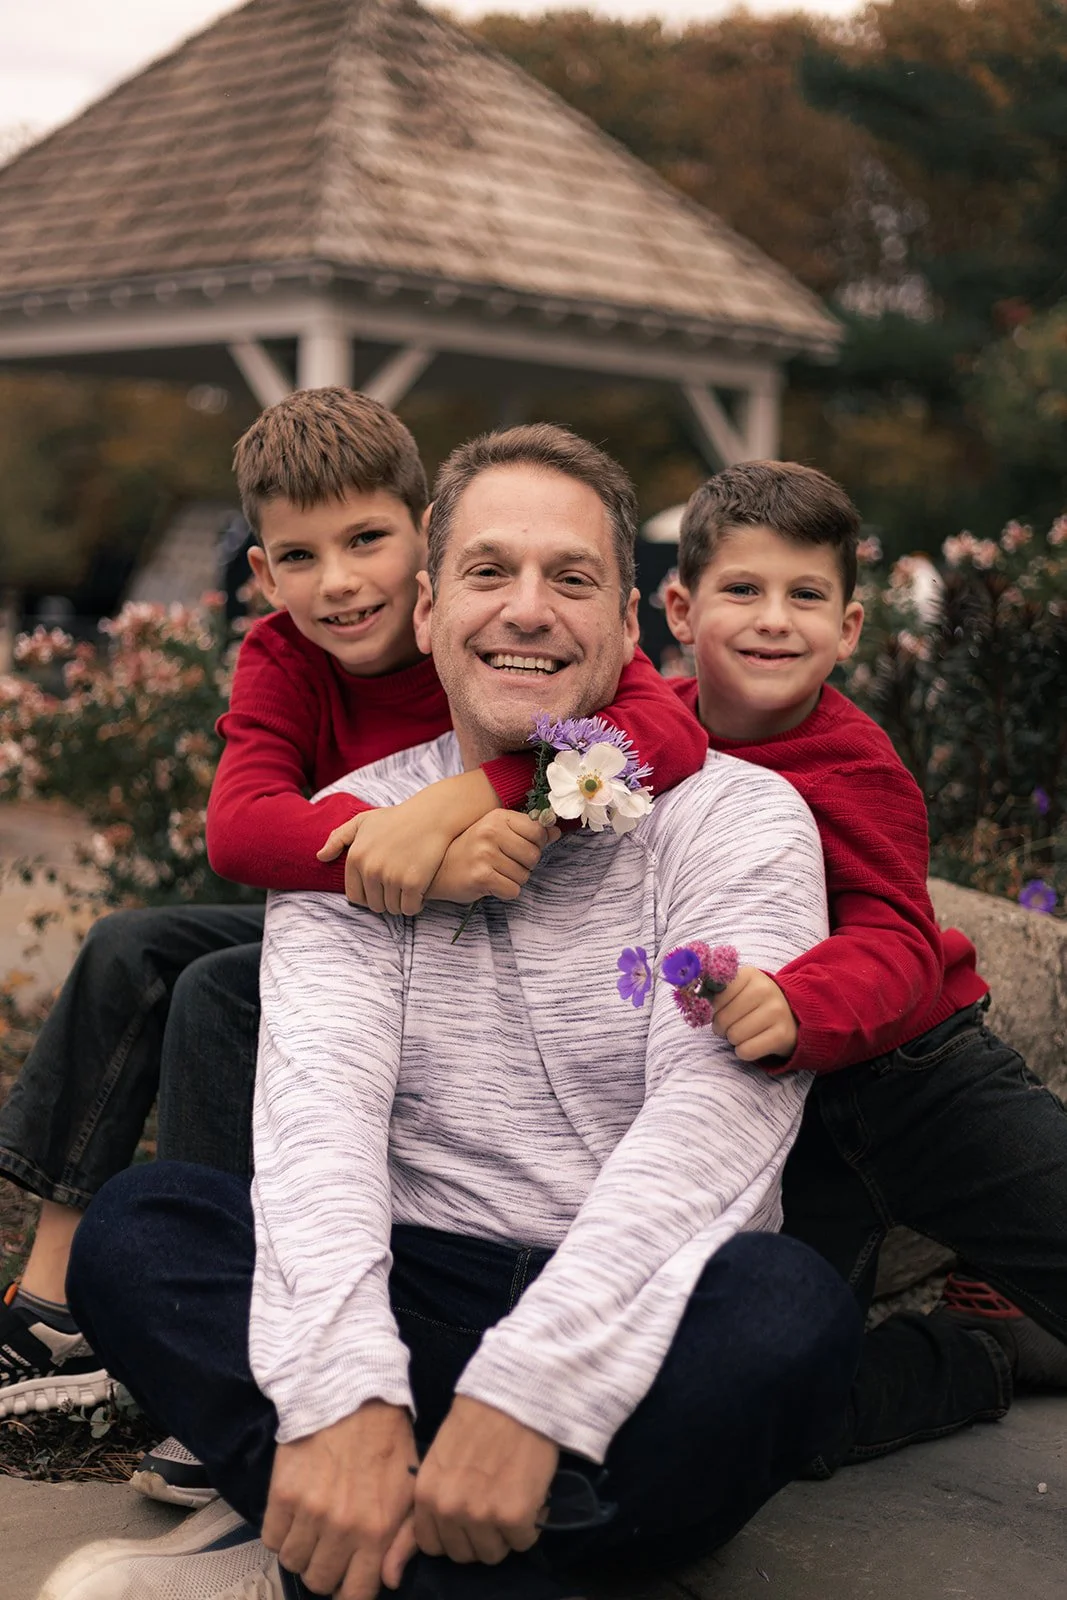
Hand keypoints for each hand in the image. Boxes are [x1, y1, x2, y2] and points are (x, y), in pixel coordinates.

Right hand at [262, 1401, 417, 1599]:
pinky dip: (280, 1532)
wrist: (352, 1394)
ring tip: (313, 1527)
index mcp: (377, 1530)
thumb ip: (404, 1541)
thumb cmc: (386, 1441)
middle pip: (319, 1582)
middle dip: (325, 1570)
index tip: (348, 1577)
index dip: (350, 1591)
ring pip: (293, 1562)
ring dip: (301, 1551)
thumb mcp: (410, 1490)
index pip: (356, 1595)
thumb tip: (389, 1581)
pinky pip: (271, 1539)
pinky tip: (295, 1513)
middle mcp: (342, 1527)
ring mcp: (309, 1511)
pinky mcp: (282, 1493)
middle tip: (330, 1547)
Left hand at [317, 773, 500, 916]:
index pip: (355, 896)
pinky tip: (420, 894)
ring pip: (393, 908)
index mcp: (356, 857)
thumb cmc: (397, 818)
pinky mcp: (414, 882)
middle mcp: (371, 869)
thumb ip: (339, 838)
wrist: (431, 815)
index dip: (368, 896)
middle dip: (386, 901)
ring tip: (409, 890)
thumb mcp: (363, 821)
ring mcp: (392, 876)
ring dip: (401, 904)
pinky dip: (415, 905)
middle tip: (398, 890)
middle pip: (374, 905)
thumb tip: (321, 857)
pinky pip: (410, 908)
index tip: (380, 890)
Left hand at [384, 1396, 557, 1574]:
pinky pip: (523, 1541)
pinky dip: (530, 1523)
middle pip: (464, 1554)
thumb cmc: (478, 1420)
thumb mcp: (441, 1457)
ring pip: (493, 1553)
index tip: (468, 1520)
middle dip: (480, 1536)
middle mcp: (449, 1509)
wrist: (514, 1395)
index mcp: (427, 1494)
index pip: (433, 1545)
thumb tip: (442, 1531)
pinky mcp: (514, 1516)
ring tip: (513, 1500)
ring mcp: (481, 1516)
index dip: (453, 1534)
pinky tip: (531, 1496)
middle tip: (495, 1507)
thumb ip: (438, 1495)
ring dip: (505, 1534)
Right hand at [427, 812, 558, 904]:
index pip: (538, 831)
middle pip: (534, 855)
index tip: (521, 848)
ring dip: (514, 879)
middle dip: (525, 865)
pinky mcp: (481, 877)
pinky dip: (505, 891)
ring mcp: (485, 854)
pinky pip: (513, 890)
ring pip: (524, 876)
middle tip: (505, 863)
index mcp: (497, 817)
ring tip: (495, 872)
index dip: (536, 844)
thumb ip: (526, 831)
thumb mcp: (495, 833)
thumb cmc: (470, 850)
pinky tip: (491, 884)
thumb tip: (556, 831)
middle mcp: (490, 832)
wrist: (437, 870)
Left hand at [712, 967, 797, 1061]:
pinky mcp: (782, 1035)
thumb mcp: (738, 988)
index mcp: (750, 974)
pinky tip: (752, 1043)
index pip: (716, 998)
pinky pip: (746, 1051)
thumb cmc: (754, 1003)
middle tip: (732, 1025)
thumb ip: (713, 989)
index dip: (714, 1008)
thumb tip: (690, 995)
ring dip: (733, 1040)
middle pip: (722, 1019)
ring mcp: (776, 1012)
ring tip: (744, 1033)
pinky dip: (744, 1051)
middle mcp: (765, 989)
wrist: (792, 1016)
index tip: (723, 1009)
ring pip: (734, 1036)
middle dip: (722, 1027)